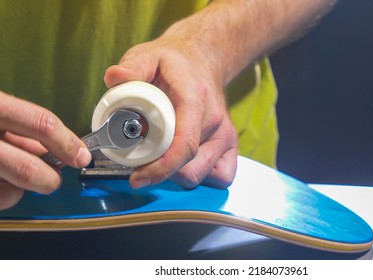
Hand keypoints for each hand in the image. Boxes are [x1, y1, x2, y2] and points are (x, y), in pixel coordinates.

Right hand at [0, 92, 90, 209]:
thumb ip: (22, 127)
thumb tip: (57, 149)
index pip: (41, 123)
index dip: (68, 143)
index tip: (82, 155)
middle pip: (27, 169)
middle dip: (48, 180)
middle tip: (51, 179)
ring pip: (8, 194)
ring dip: (15, 191)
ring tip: (3, 174)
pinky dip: (0, 194)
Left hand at [104, 36, 237, 188]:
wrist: (203, 61)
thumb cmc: (175, 63)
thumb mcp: (148, 56)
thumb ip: (132, 67)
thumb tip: (114, 78)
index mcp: (195, 100)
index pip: (185, 145)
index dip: (161, 168)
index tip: (137, 177)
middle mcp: (216, 121)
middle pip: (192, 168)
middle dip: (163, 173)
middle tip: (142, 162)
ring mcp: (226, 134)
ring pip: (203, 175)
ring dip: (179, 176)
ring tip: (161, 159)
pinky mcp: (230, 144)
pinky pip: (221, 175)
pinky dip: (202, 177)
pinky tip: (185, 164)